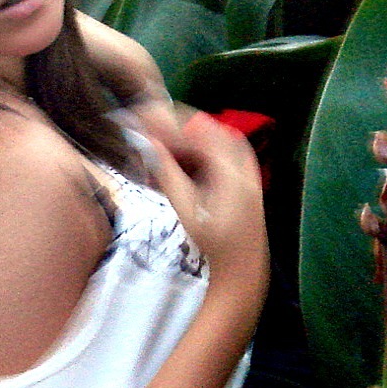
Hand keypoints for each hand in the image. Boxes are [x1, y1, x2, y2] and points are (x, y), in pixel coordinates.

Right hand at [149, 113, 266, 277]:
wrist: (242, 268)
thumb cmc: (215, 243)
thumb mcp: (187, 209)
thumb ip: (168, 174)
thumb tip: (148, 145)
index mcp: (232, 167)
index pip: (198, 128)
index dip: (169, 121)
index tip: (143, 119)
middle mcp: (241, 163)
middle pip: (204, 131)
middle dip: (173, 130)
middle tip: (145, 133)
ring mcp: (243, 171)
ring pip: (207, 144)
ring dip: (180, 146)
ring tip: (152, 155)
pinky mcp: (238, 180)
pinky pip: (212, 158)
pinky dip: (190, 159)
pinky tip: (167, 171)